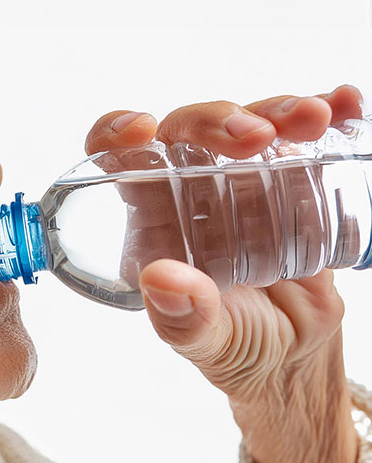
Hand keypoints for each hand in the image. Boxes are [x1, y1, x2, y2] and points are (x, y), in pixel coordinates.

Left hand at [86, 85, 362, 462]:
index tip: (142, 129)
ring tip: (314, 119)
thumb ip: (183, 319)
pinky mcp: (294, 184)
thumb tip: (159, 278)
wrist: (297, 357)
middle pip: (190, 131)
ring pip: (249, 125)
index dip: (119, 132)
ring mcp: (243, 183)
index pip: (120, 161)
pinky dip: (327, 117)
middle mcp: (190, 193)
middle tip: (257, 138)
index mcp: (151, 219)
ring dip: (277, 111)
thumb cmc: (234, 346)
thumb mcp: (204, 342)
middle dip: (219, 120)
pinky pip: (306, 142)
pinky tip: (343, 105)